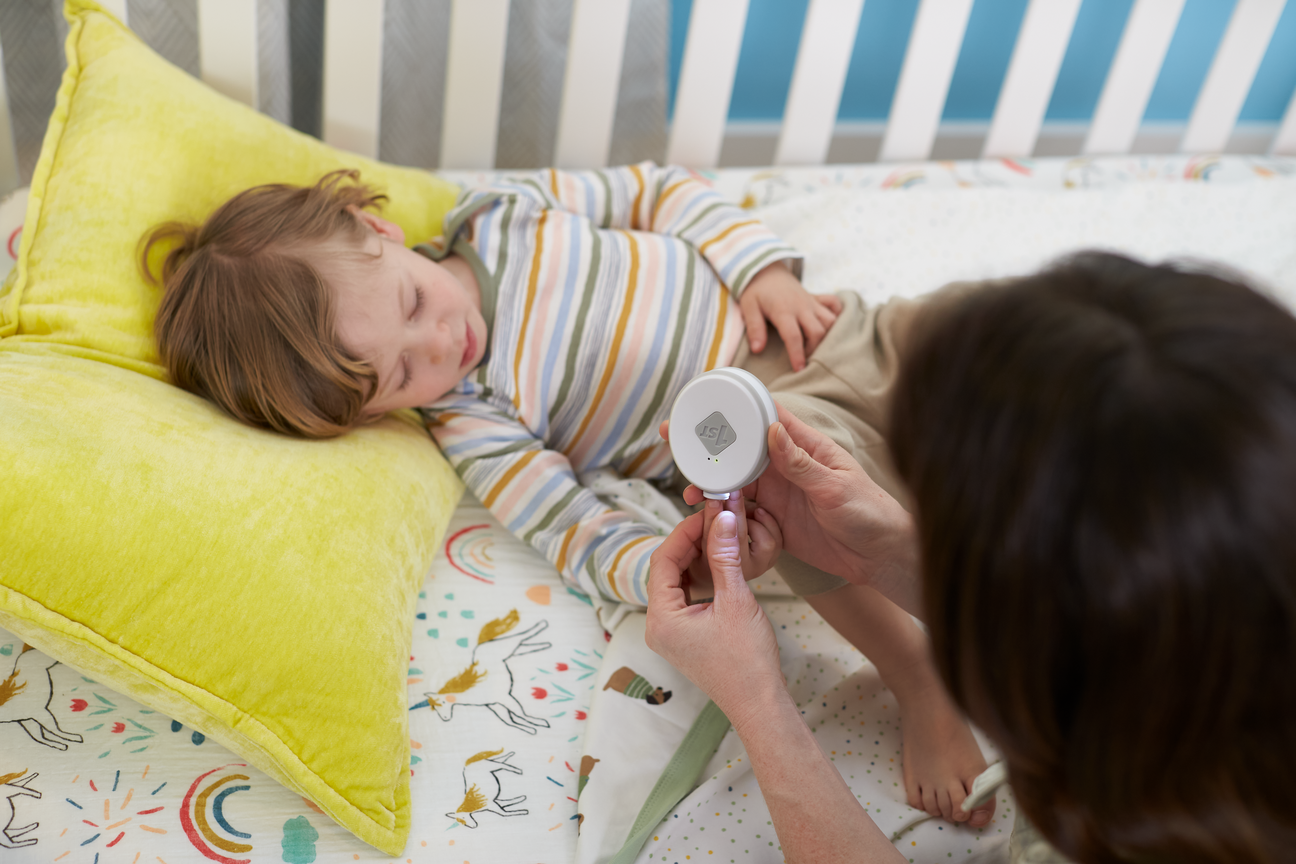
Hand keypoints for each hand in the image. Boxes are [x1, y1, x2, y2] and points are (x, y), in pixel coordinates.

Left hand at [646, 497, 784, 723]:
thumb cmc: (748, 661)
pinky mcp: (683, 637)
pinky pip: (684, 597)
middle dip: (689, 543)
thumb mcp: (736, 600)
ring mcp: (669, 633)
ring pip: (675, 582)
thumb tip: (722, 518)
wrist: (760, 703)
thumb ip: (725, 556)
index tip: (707, 514)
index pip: (663, 560)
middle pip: (665, 569)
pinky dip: (698, 577)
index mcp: (660, 619)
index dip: (684, 532)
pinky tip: (718, 564)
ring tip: (719, 538)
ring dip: (695, 558)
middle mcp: (657, 626)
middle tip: (715, 522)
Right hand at [661, 407, 920, 614]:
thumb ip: (801, 462)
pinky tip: (708, 517)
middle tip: (673, 439)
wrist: (880, 557)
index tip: (703, 401)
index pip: (764, 417)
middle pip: (739, 450)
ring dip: (711, 484)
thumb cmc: (869, 511)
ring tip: (689, 489)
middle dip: (708, 445)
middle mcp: (785, 467)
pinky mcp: (774, 522)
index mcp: (803, 446)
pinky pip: (742, 515)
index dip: (734, 407)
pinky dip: (723, 515)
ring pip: (734, 483)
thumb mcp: (835, 485)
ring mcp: (778, 494)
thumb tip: (772, 430)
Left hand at [739, 262, 841, 371]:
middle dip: (814, 349)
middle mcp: (802, 306)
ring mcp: (811, 302)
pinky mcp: (817, 298)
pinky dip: (837, 315)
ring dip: (827, 335)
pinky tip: (830, 326)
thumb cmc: (757, 292)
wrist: (766, 270)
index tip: (799, 369)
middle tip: (805, 359)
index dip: (797, 354)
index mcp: (783, 310)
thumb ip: (754, 328)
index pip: (793, 336)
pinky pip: (835, 304)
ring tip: (816, 346)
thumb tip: (757, 349)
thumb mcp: (748, 307)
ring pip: (830, 320)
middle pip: (818, 331)